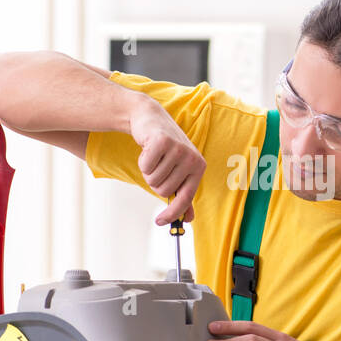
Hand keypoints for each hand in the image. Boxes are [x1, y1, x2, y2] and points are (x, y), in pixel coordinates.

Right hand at [128, 98, 206, 223]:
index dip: (172, 213)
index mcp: (199, 167)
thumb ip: (184, 193)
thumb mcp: (179, 169)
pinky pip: (145, 167)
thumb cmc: (166, 148)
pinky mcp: (162, 141)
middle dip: (155, 182)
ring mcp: (178, 149)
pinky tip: (148, 149)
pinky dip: (142, 161)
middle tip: (158, 166)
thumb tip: (189, 219)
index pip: (186, 198)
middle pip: (164, 191)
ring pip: (153, 180)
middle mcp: (192, 158)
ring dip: (148, 171)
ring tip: (154, 156)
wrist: (151, 119)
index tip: (159, 222)